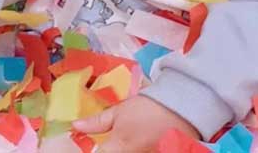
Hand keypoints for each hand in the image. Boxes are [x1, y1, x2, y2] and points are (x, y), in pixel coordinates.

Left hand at [73, 95, 199, 151]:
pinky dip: (140, 149)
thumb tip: (75, 126)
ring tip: (131, 138)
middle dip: (111, 148)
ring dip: (126, 148)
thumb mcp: (119, 111)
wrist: (182, 108)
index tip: (93, 144)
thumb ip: (97, 122)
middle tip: (116, 138)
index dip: (93, 149)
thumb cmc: (147, 108)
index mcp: (119, 148)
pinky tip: (140, 143)